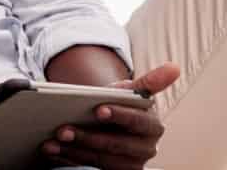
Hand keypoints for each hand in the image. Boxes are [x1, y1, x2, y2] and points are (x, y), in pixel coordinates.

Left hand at [41, 63, 180, 169]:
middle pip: (115, 146)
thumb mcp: (132, 91)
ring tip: (52, 142)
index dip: (118, 116)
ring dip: (74, 152)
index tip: (98, 109)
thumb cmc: (121, 105)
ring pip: (100, 162)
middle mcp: (145, 150)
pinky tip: (54, 153)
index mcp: (153, 127)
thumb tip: (174, 67)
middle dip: (87, 138)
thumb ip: (151, 81)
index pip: (137, 122)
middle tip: (63, 129)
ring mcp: (130, 167)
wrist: (111, 124)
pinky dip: (70, 162)